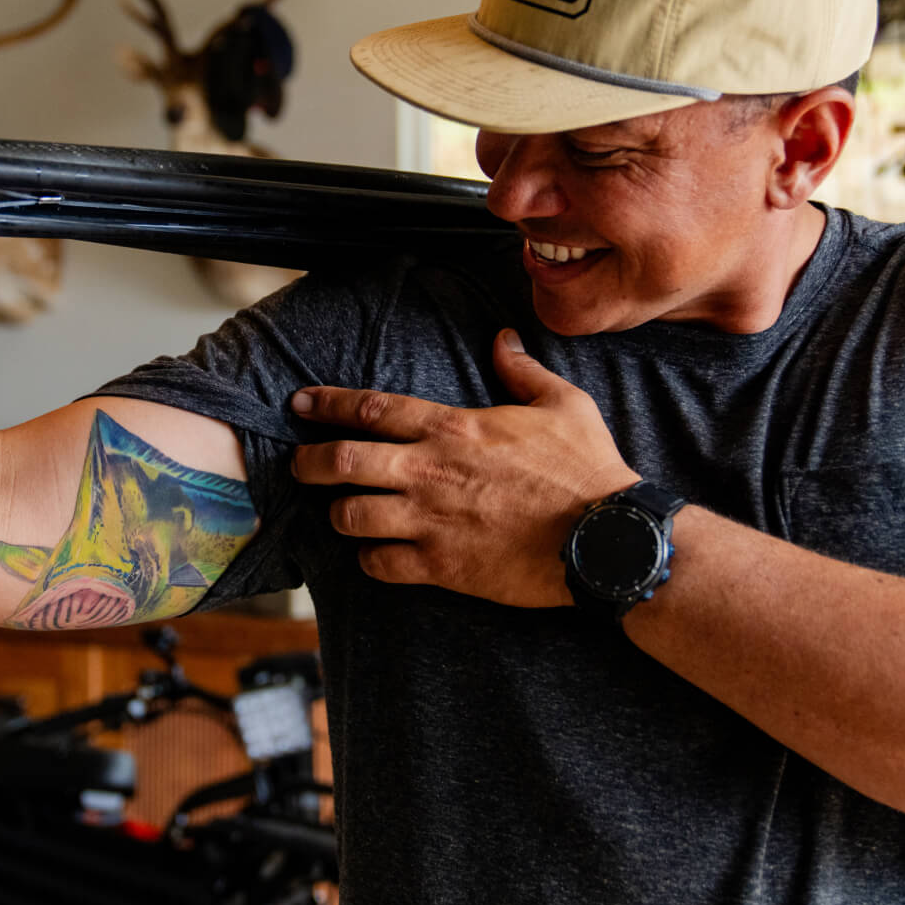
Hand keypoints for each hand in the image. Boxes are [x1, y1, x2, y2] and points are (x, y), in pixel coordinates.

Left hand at [290, 328, 637, 607]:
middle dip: (310, 462)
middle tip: (298, 465)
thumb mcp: (562, 404)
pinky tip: (374, 556)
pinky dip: (369, 560)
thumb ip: (523, 371)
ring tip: (339, 513)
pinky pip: (380, 565)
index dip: (328, 404)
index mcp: (453, 428)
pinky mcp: (442, 566)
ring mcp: (431, 521)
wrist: (605, 540)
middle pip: (343, 462)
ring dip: (338, 514)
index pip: (372, 408)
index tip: (300, 403)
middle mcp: (429, 471)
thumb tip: (503, 339)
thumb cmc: (587, 469)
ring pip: (351, 516)